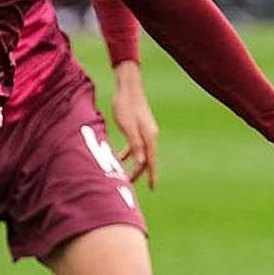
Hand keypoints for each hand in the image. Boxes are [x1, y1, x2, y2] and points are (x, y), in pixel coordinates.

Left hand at [111, 61, 158, 188]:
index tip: (151, 187)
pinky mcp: (139, 126)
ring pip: (142, 152)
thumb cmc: (125, 105)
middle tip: (130, 184)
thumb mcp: (127, 126)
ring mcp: (145, 130)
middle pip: (147, 158)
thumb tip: (142, 162)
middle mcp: (150, 135)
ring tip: (126, 175)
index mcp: (149, 136)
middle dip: (140, 172)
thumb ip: (135, 144)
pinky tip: (121, 157)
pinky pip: (137, 144)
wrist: (128, 86)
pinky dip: (131, 153)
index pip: (151, 160)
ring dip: (135, 163)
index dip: (151, 175)